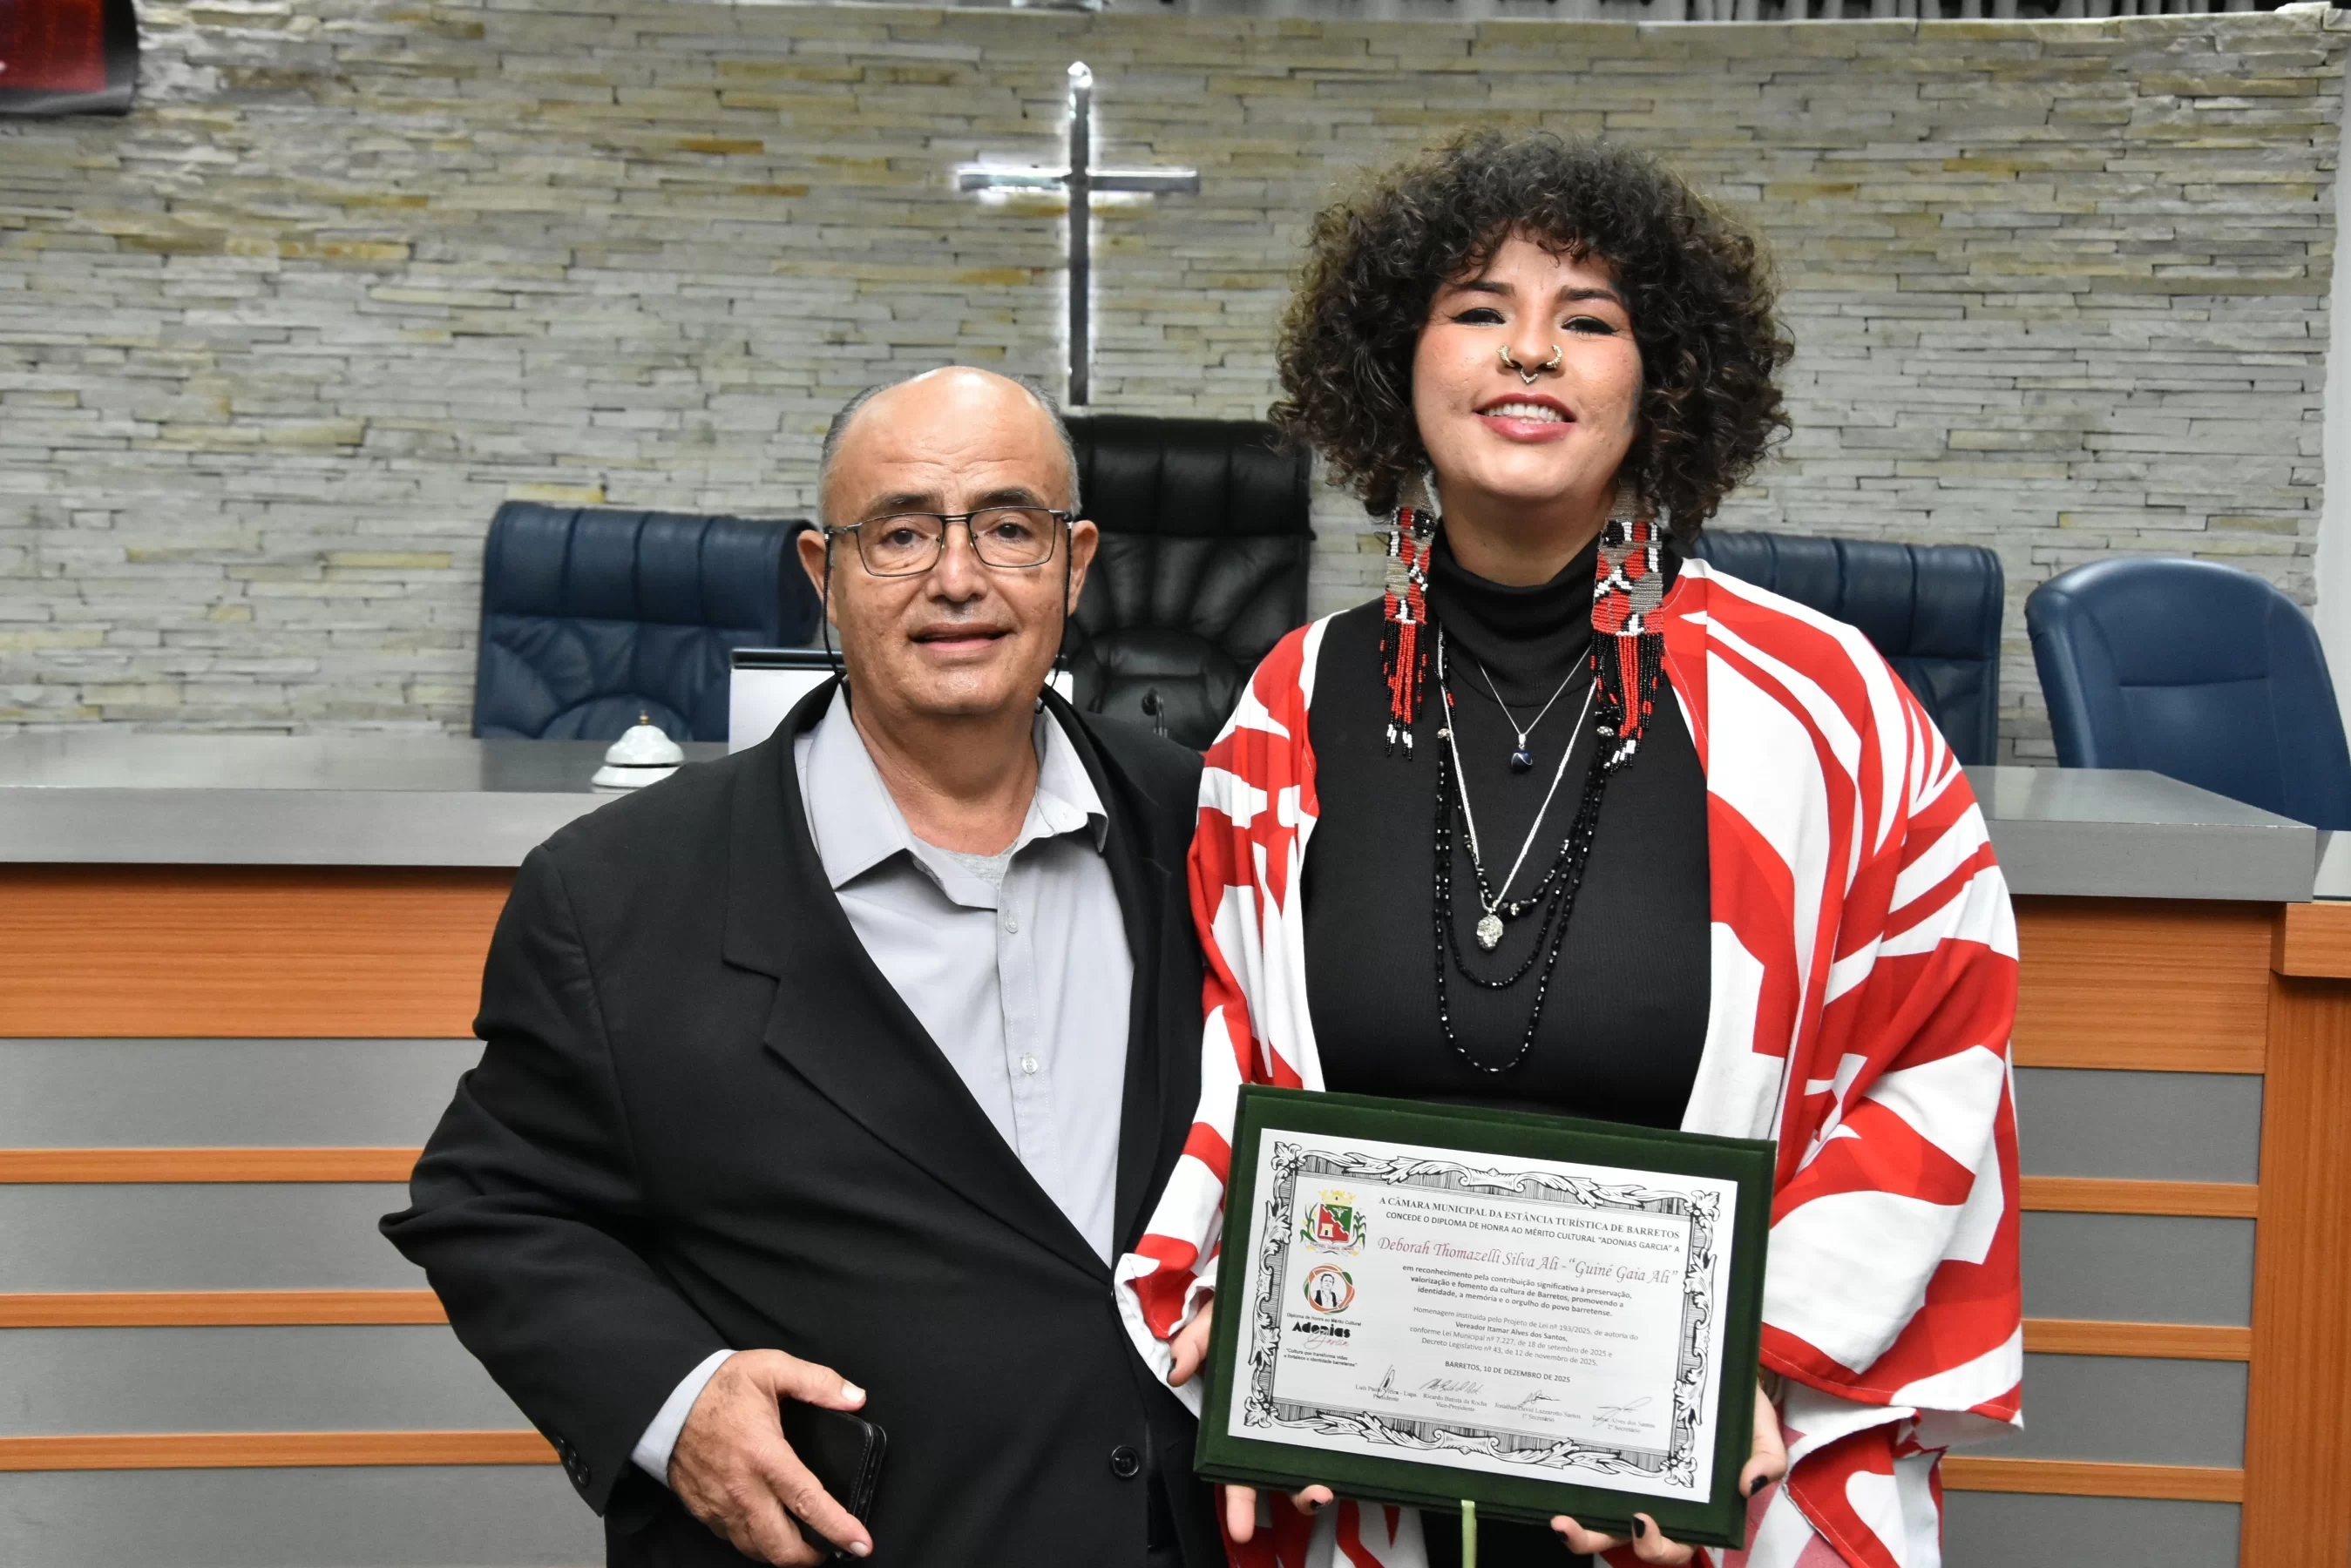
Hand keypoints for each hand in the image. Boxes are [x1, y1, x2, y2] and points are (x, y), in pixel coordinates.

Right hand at [668, 1349, 873, 1563]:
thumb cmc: (718, 1385)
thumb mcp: (773, 1368)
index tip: (860, 1544)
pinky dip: (754, 1541)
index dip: (838, 1529)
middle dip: (811, 1557)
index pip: (809, 1503)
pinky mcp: (702, 1510)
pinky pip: (732, 1538)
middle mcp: (742, 1489)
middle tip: (831, 1547)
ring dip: (782, 1552)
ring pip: (756, 1550)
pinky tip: (766, 1526)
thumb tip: (855, 1398)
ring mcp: (719, 1505)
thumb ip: (818, 1382)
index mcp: (765, 1455)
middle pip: (782, 1547)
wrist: (664, 1399)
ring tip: (802, 1541)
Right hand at [1165, 1300, 1336, 1540]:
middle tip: (1311, 1495)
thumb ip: (1193, 1342)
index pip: (1234, 1469)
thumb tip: (1176, 1369)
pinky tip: (1361, 1444)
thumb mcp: (1213, 1322)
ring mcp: (1304, 1411)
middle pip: (1283, 1472)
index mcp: (1239, 1416)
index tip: (1242, 1527)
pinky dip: (1351, 1440)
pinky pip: (1343, 1425)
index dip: (1239, 1502)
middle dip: (1297, 1494)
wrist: (1276, 1283)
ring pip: (1315, 1457)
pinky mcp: (1331, 1394)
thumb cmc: (1241, 1310)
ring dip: (1325, 1475)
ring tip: (1333, 1481)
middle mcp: (1273, 1421)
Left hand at [1550, 1380, 1785, 1564]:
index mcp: (1694, 1508)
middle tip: (1573, 1524)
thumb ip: (1766, 1459)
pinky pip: (1583, 1475)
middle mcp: (1656, 1499)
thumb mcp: (1761, 1429)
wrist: (1713, 1365)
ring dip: (1573, 1526)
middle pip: (1621, 1538)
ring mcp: (1627, 1478)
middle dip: (1593, 1539)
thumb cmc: (1737, 1406)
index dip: (1655, 1545)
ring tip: (1556, 1515)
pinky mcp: (1607, 1452)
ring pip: (1596, 1515)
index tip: (1639, 1520)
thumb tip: (1748, 1484)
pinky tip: (1550, 1469)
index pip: (1674, 1544)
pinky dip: (1565, 1480)